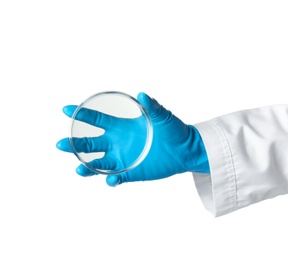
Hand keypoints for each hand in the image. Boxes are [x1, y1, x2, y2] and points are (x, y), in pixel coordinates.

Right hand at [56, 92, 209, 185]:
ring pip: (97, 164)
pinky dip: (112, 180)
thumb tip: (142, 94)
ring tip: (79, 169)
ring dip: (86, 166)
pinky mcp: (132, 172)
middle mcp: (118, 143)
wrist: (186, 150)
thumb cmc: (174, 130)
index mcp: (121, 127)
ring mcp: (123, 159)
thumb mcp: (163, 116)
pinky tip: (111, 180)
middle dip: (73, 144)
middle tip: (60, 144)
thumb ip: (152, 106)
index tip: (66, 110)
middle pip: (89, 144)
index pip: (96, 120)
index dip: (80, 115)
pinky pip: (116, 178)